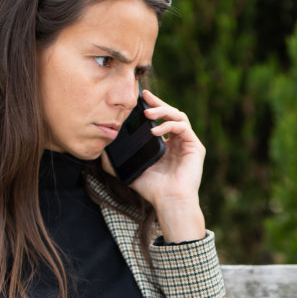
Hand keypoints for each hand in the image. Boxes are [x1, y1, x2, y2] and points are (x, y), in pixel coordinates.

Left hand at [112, 89, 205, 240]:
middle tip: (145, 96)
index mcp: (167, 145)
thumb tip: (100, 152)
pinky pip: (183, 127)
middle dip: (157, 103)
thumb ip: (116, 163)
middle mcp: (179, 142)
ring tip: (148, 113)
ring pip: (179, 116)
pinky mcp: (196, 147)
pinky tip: (155, 130)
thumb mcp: (130, 172)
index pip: (161, 119)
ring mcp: (188, 144)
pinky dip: (169, 125)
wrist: (169, 202)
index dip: (152, 107)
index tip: (139, 99)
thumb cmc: (153, 190)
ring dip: (163, 111)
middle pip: (171, 113)